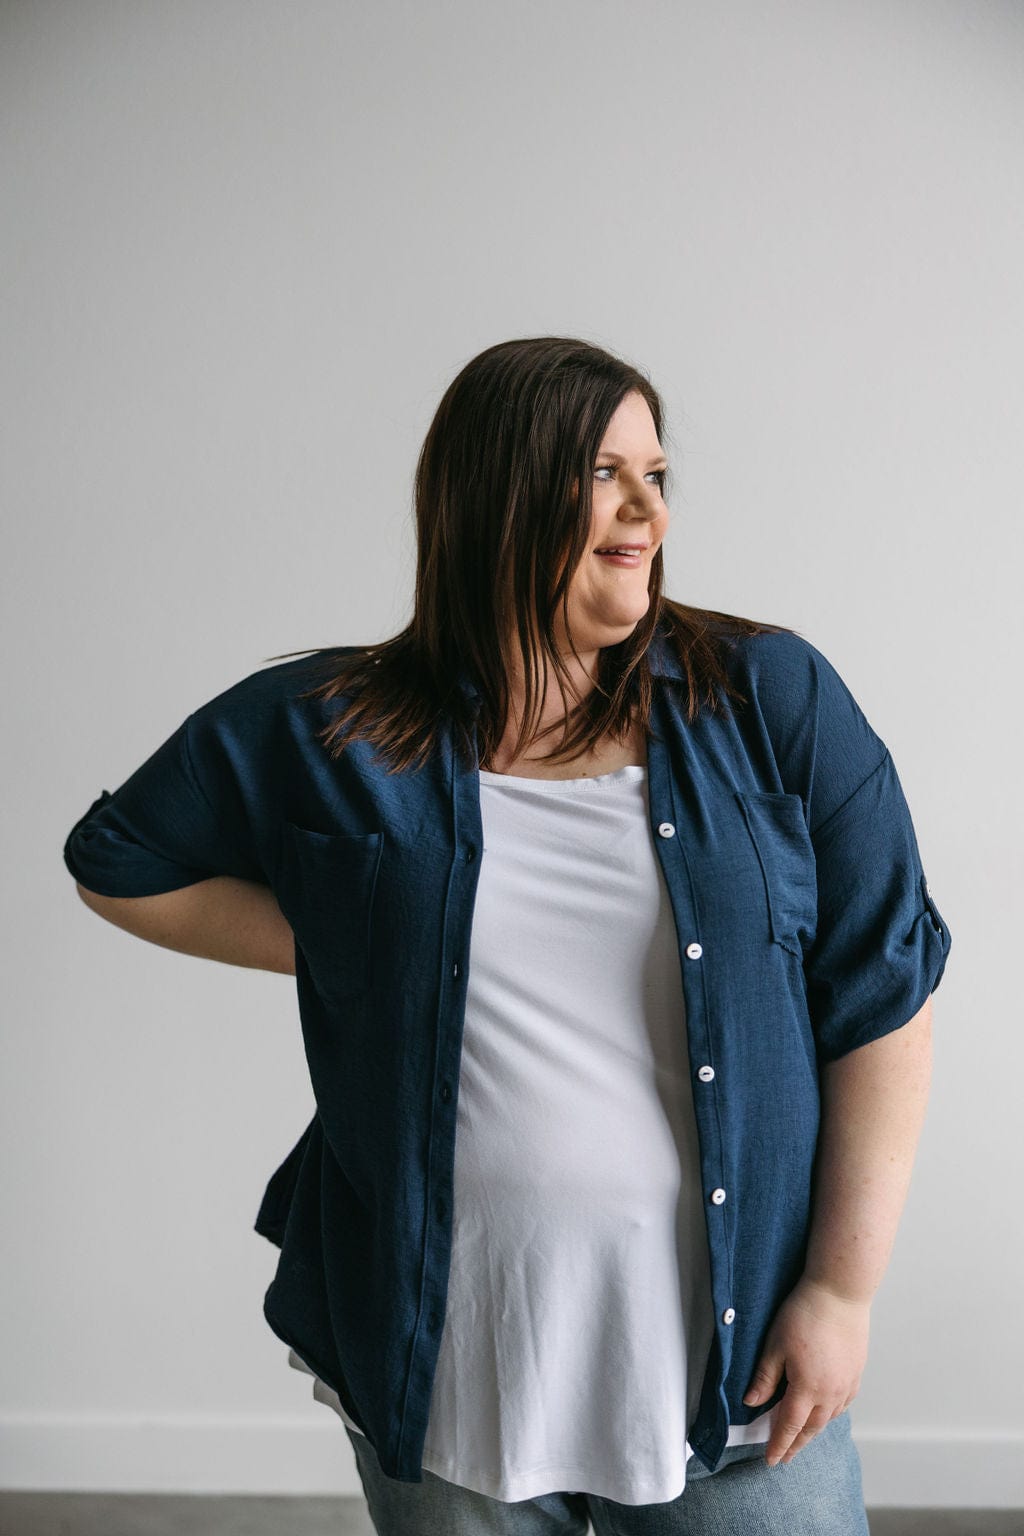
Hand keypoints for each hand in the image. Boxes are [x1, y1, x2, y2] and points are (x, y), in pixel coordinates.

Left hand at [742, 1275, 869, 1466]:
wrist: (839, 1293)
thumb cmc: (805, 1314)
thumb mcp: (775, 1344)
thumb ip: (765, 1378)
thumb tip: (751, 1403)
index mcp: (807, 1388)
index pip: (790, 1426)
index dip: (779, 1444)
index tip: (771, 1460)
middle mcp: (830, 1392)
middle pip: (811, 1428)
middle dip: (797, 1444)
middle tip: (786, 1457)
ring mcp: (847, 1384)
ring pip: (829, 1418)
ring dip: (814, 1431)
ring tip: (802, 1438)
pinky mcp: (856, 1373)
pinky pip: (843, 1404)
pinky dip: (831, 1414)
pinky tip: (826, 1412)